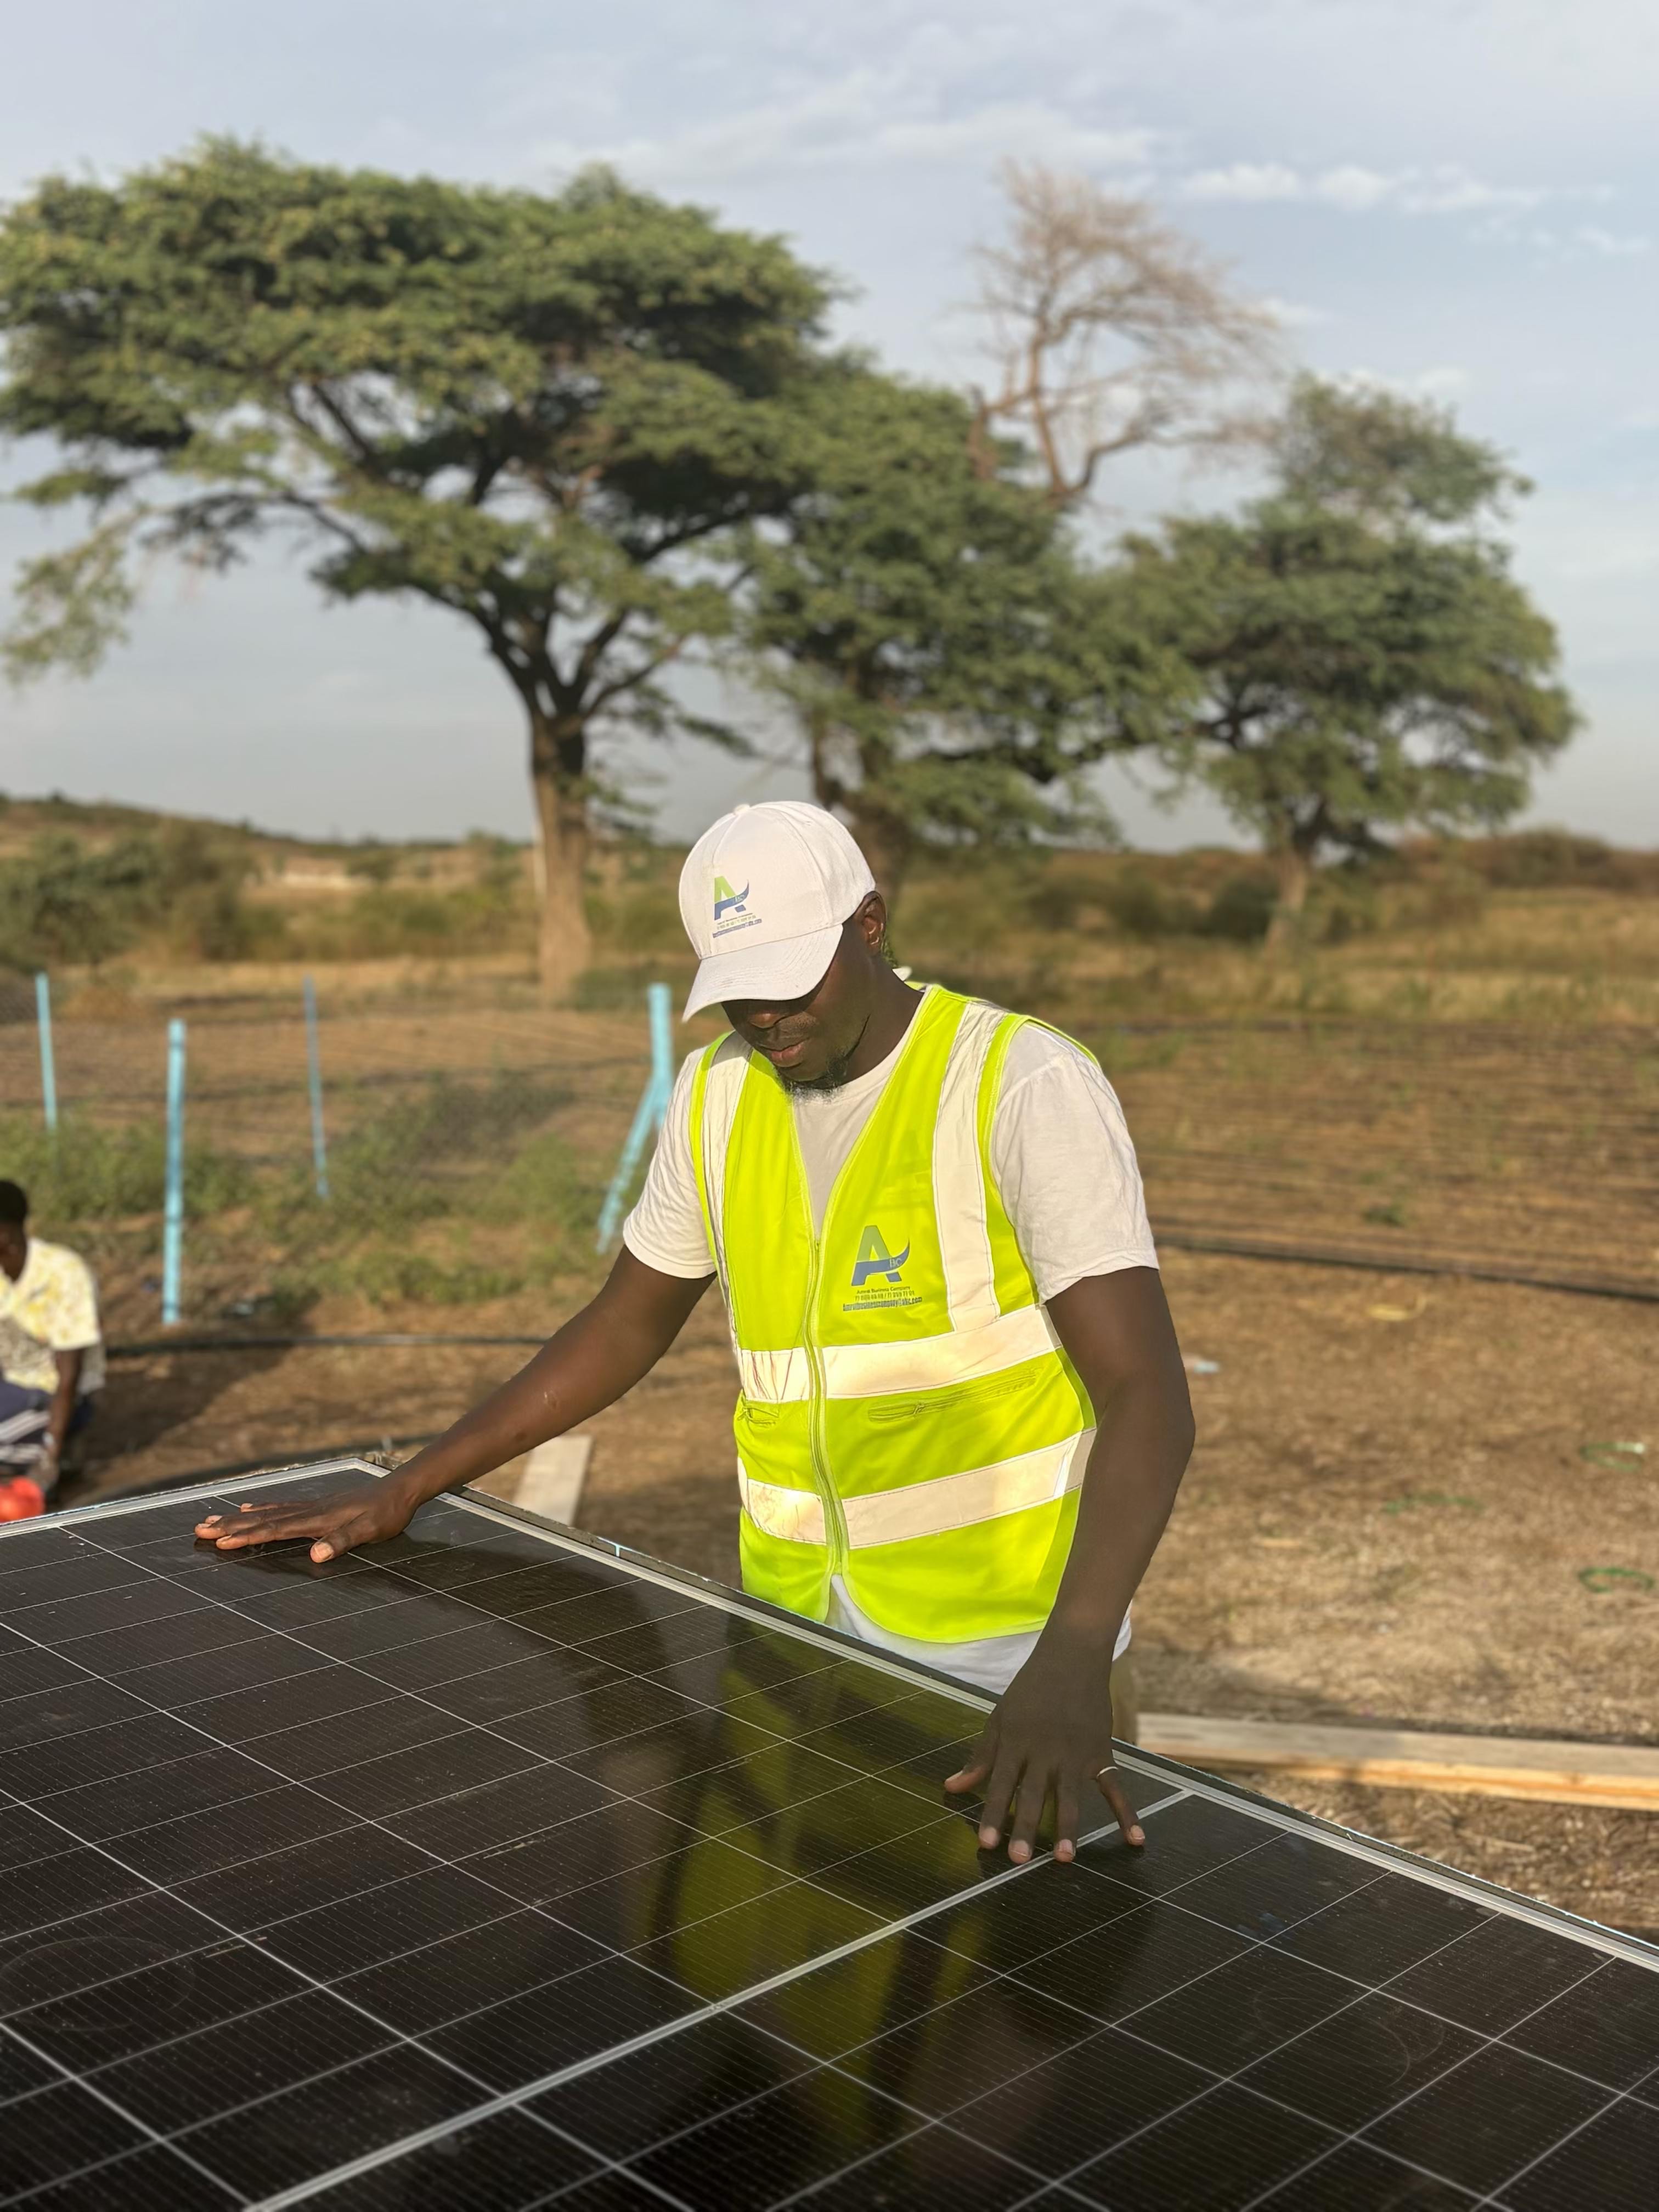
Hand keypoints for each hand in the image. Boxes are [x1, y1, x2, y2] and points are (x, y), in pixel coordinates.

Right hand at [194, 1480, 415, 1564]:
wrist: (401, 1489)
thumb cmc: (388, 1513)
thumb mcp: (370, 1530)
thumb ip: (342, 1541)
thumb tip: (316, 1554)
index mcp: (317, 1519)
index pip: (275, 1529)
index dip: (248, 1536)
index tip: (221, 1542)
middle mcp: (309, 1510)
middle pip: (263, 1518)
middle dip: (231, 1526)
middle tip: (200, 1529)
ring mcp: (312, 1506)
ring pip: (268, 1511)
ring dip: (239, 1517)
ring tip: (213, 1519)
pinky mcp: (318, 1505)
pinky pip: (281, 1506)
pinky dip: (262, 1508)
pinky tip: (250, 1507)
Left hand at [944, 1627, 1144, 1864]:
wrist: (1071, 1656)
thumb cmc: (1030, 1689)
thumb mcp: (1000, 1718)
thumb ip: (980, 1756)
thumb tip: (952, 1786)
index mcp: (1016, 1742)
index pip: (1000, 1784)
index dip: (993, 1815)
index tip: (987, 1844)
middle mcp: (1044, 1752)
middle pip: (1033, 1795)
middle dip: (1026, 1828)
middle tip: (1019, 1861)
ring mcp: (1075, 1754)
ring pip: (1070, 1796)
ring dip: (1068, 1828)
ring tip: (1064, 1858)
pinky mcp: (1101, 1752)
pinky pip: (1115, 1787)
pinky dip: (1127, 1813)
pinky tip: (1135, 1839)